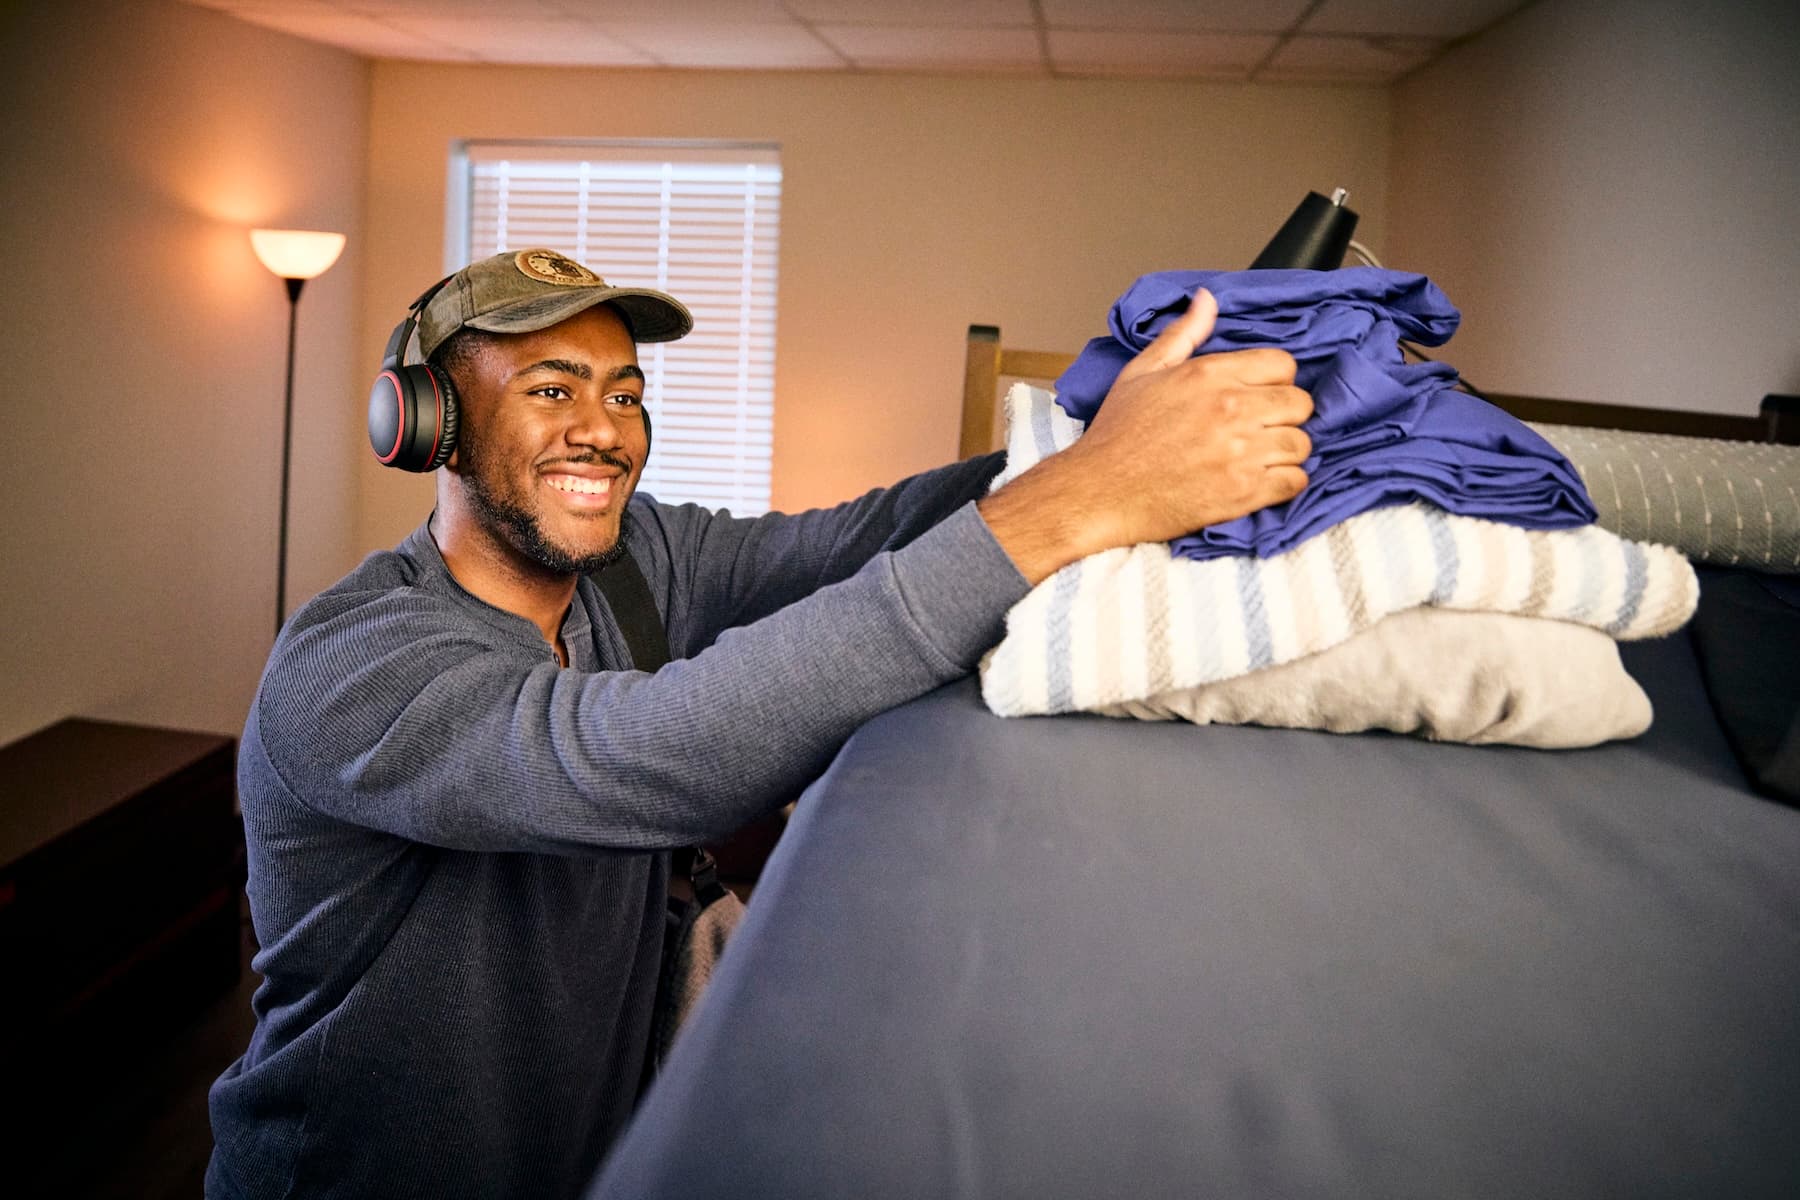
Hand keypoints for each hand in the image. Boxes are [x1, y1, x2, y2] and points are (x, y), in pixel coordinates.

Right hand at [978, 288, 1312, 584]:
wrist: (1099, 491)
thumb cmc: (1117, 433)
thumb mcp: (1142, 371)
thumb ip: (1183, 334)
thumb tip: (1206, 300)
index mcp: (1210, 375)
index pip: (1283, 365)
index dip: (1275, 381)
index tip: (1258, 396)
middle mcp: (1231, 409)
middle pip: (1300, 404)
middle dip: (1285, 415)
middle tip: (1261, 428)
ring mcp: (1240, 452)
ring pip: (1301, 444)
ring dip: (1285, 451)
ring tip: (1260, 456)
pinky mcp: (1243, 492)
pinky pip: (1294, 481)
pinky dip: (1285, 483)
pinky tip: (1262, 480)